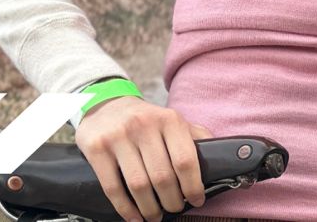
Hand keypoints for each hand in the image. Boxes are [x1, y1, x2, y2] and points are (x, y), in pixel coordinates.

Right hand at [75, 97, 212, 221]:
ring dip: (149, 208)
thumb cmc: (146, 119)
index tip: (197, 200)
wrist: (106, 105)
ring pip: (138, 185)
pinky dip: (125, 208)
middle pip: (162, 176)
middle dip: (171, 201)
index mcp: (169, 120)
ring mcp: (118, 137)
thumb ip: (196, 135)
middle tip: (174, 209)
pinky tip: (134, 217)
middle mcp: (144, 126)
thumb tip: (220, 155)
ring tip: (155, 216)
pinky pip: (112, 187)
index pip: (186, 160)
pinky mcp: (96, 148)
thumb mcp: (172, 120)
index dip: (193, 186)